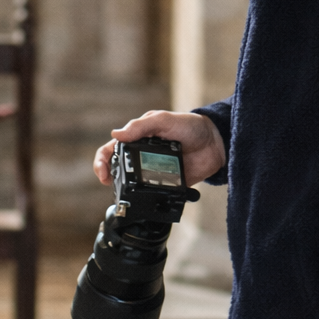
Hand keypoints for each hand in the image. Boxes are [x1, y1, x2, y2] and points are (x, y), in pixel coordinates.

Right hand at [94, 110, 226, 188]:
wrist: (216, 143)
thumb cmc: (191, 126)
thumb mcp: (164, 119)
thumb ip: (141, 126)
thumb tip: (116, 135)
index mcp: (138, 138)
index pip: (112, 149)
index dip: (102, 160)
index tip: (102, 171)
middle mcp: (143, 156)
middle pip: (119, 169)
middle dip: (110, 177)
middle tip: (109, 183)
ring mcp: (154, 171)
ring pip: (133, 185)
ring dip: (127, 190)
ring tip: (126, 192)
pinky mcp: (167, 185)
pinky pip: (153, 194)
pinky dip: (148, 198)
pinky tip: (146, 198)